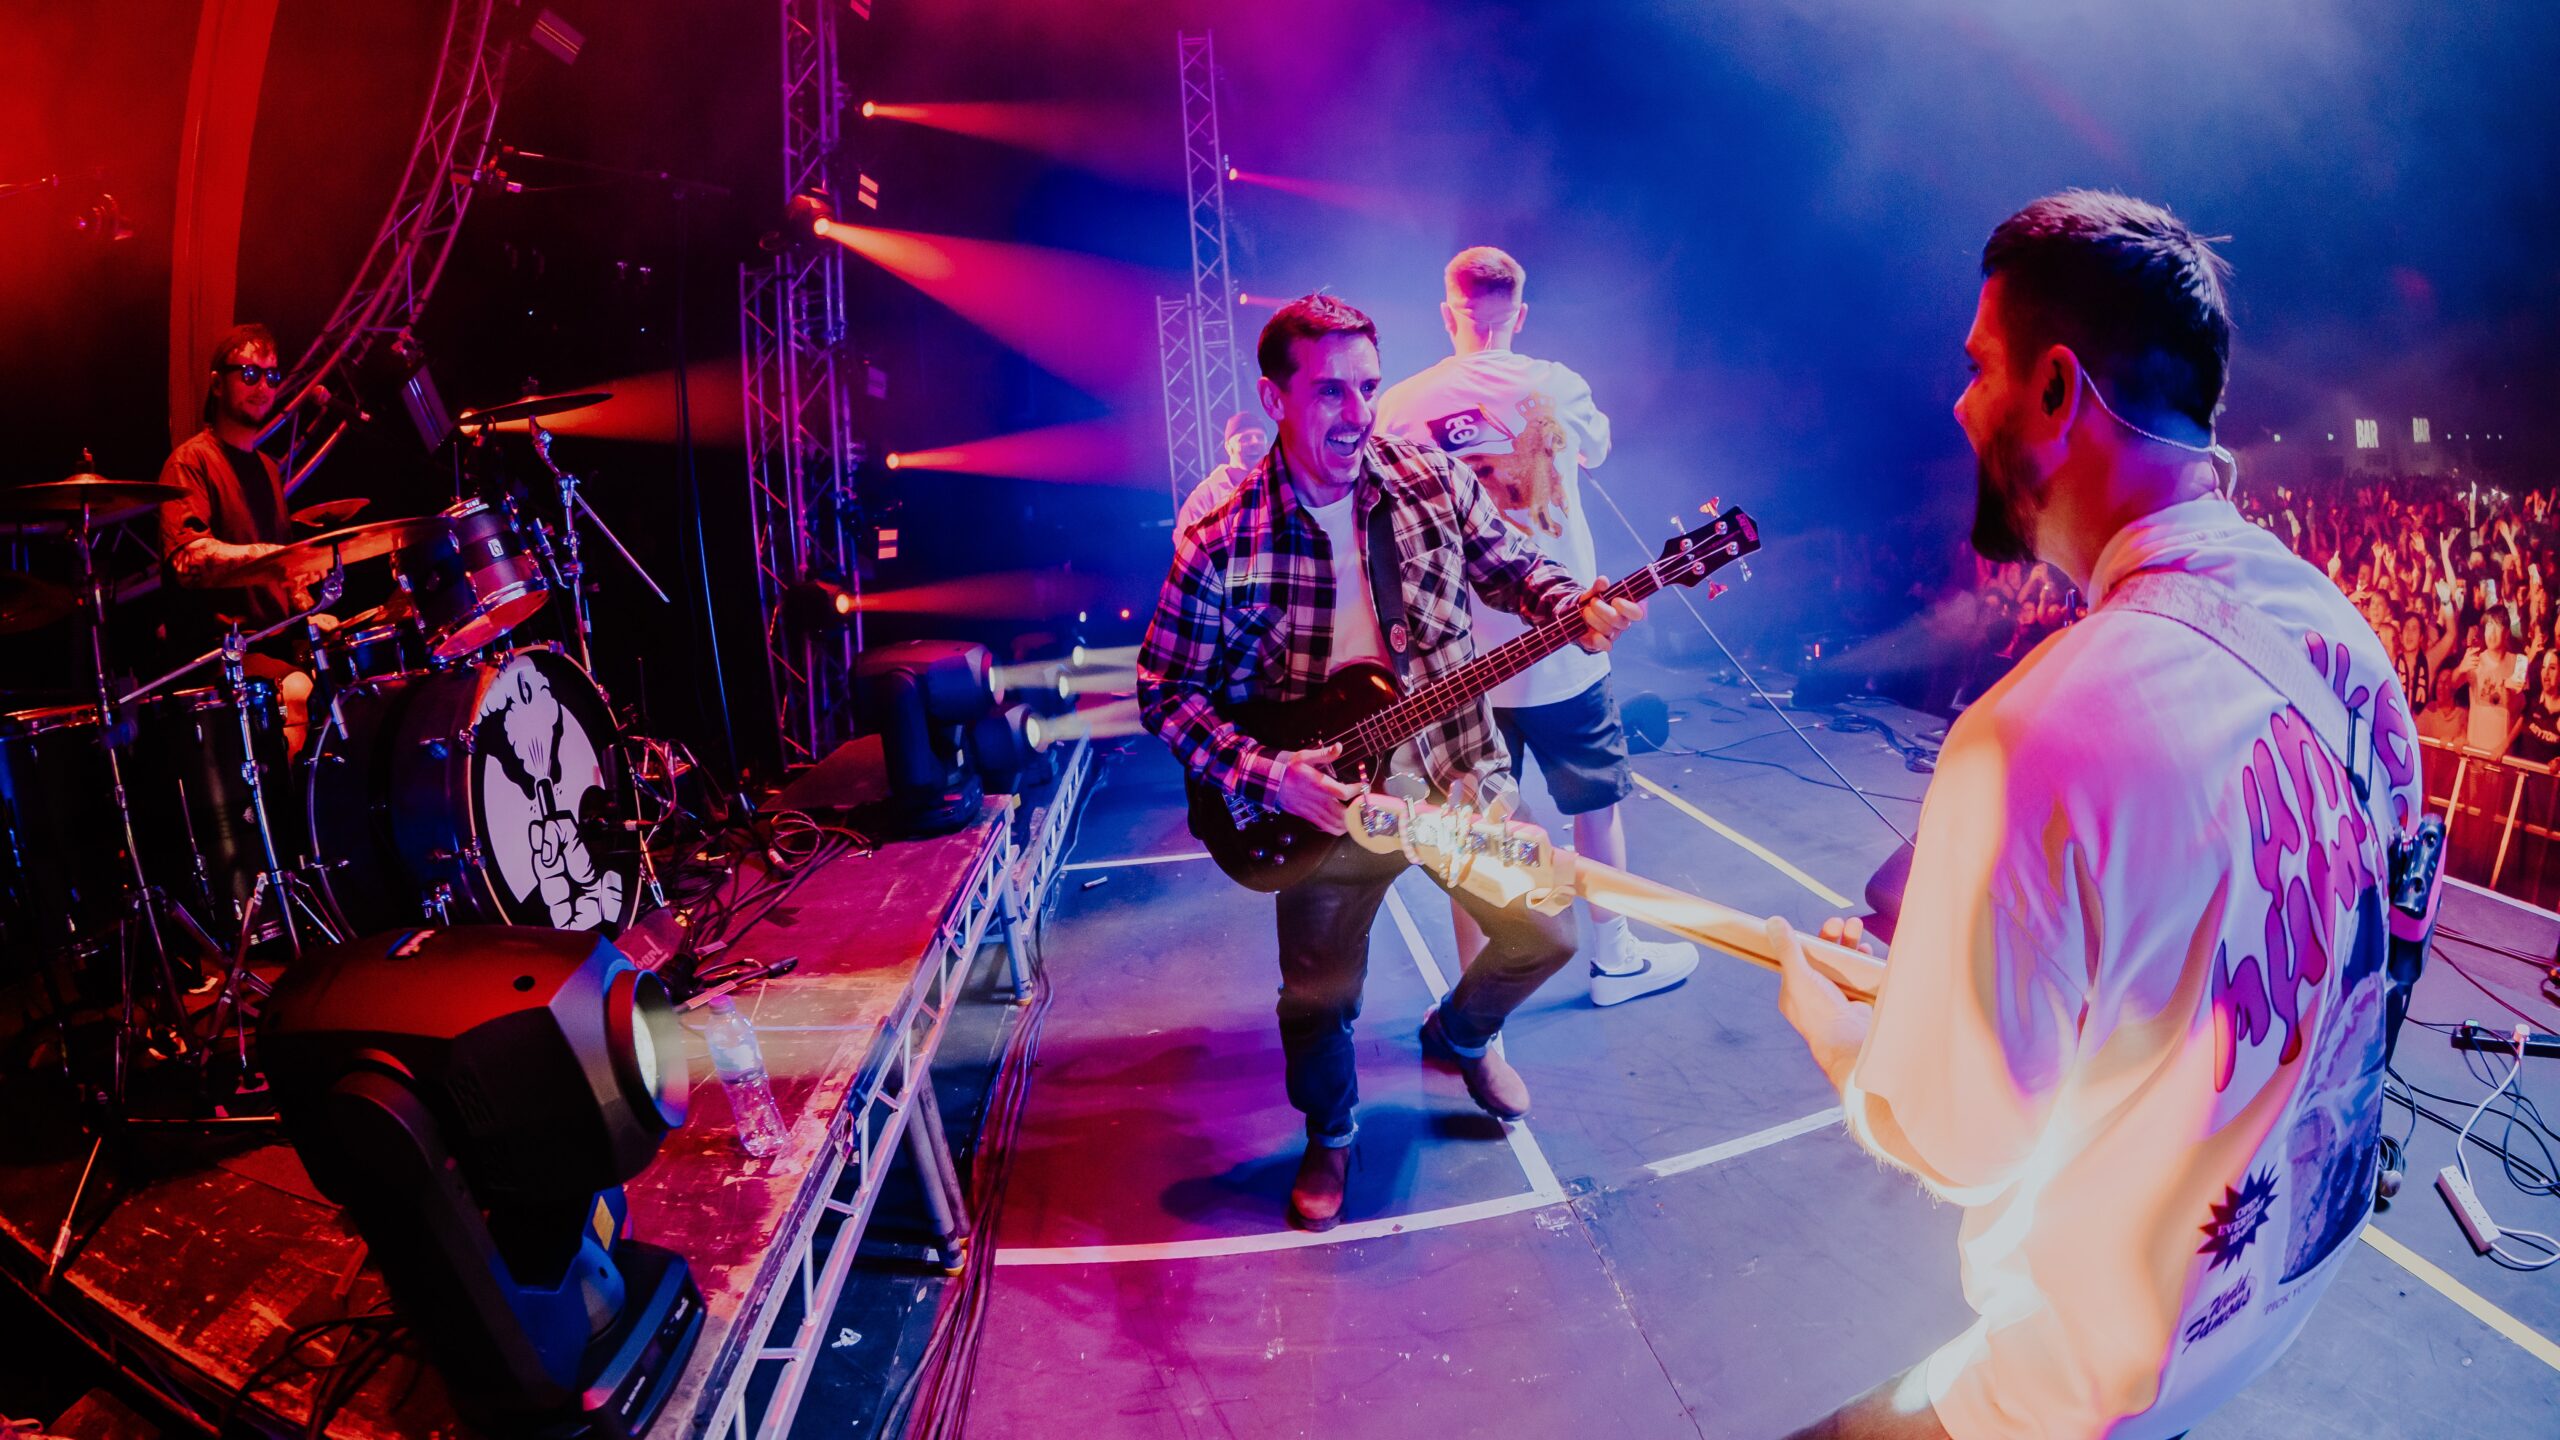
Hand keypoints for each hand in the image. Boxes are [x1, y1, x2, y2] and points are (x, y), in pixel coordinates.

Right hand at [1272, 742, 1359, 834]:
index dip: (1355, 790)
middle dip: (1354, 813)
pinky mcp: (1306, 815)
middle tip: (1363, 808)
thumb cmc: (1287, 768)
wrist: (1268, 781)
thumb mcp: (1304, 756)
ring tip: (1356, 819)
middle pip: (1341, 812)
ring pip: (1333, 822)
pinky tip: (1342, 827)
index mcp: (1318, 784)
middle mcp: (1316, 799)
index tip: (1363, 786)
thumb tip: (1339, 747)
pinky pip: (1323, 826)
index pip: (1342, 792)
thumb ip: (1324, 754)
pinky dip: (1334, 829)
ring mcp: (1311, 809)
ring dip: (1346, 823)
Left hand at [1574, 577, 1645, 652]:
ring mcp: (1613, 634)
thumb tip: (1604, 581)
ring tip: (1585, 611)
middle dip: (1602, 610)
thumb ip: (1598, 587)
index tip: (1614, 600)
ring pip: (1608, 630)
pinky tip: (1590, 633)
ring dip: (1593, 619)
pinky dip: (1598, 640)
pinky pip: (1606, 646)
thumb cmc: (1591, 603)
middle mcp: (1622, 623)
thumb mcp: (1593, 593)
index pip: (1637, 613)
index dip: (1628, 608)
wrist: (1578, 618)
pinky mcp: (1603, 644)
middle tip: (1592, 602)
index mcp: (1625, 609)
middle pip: (1618, 621)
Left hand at [1770, 915, 1874, 1091]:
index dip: (1809, 940)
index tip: (1821, 926)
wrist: (1849, 1039)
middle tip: (1843, 922)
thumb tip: (1773, 923)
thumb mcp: (1799, 975)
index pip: (1799, 960)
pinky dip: (1862, 962)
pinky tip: (1867, 951)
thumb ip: (1787, 949)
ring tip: (1856, 927)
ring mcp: (1836, 998)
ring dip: (1849, 945)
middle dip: (1833, 939)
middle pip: (1822, 959)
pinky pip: (1858, 977)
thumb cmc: (1819, 1011)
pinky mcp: (1855, 1001)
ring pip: (1841, 965)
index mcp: (1794, 991)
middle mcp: (1814, 995)